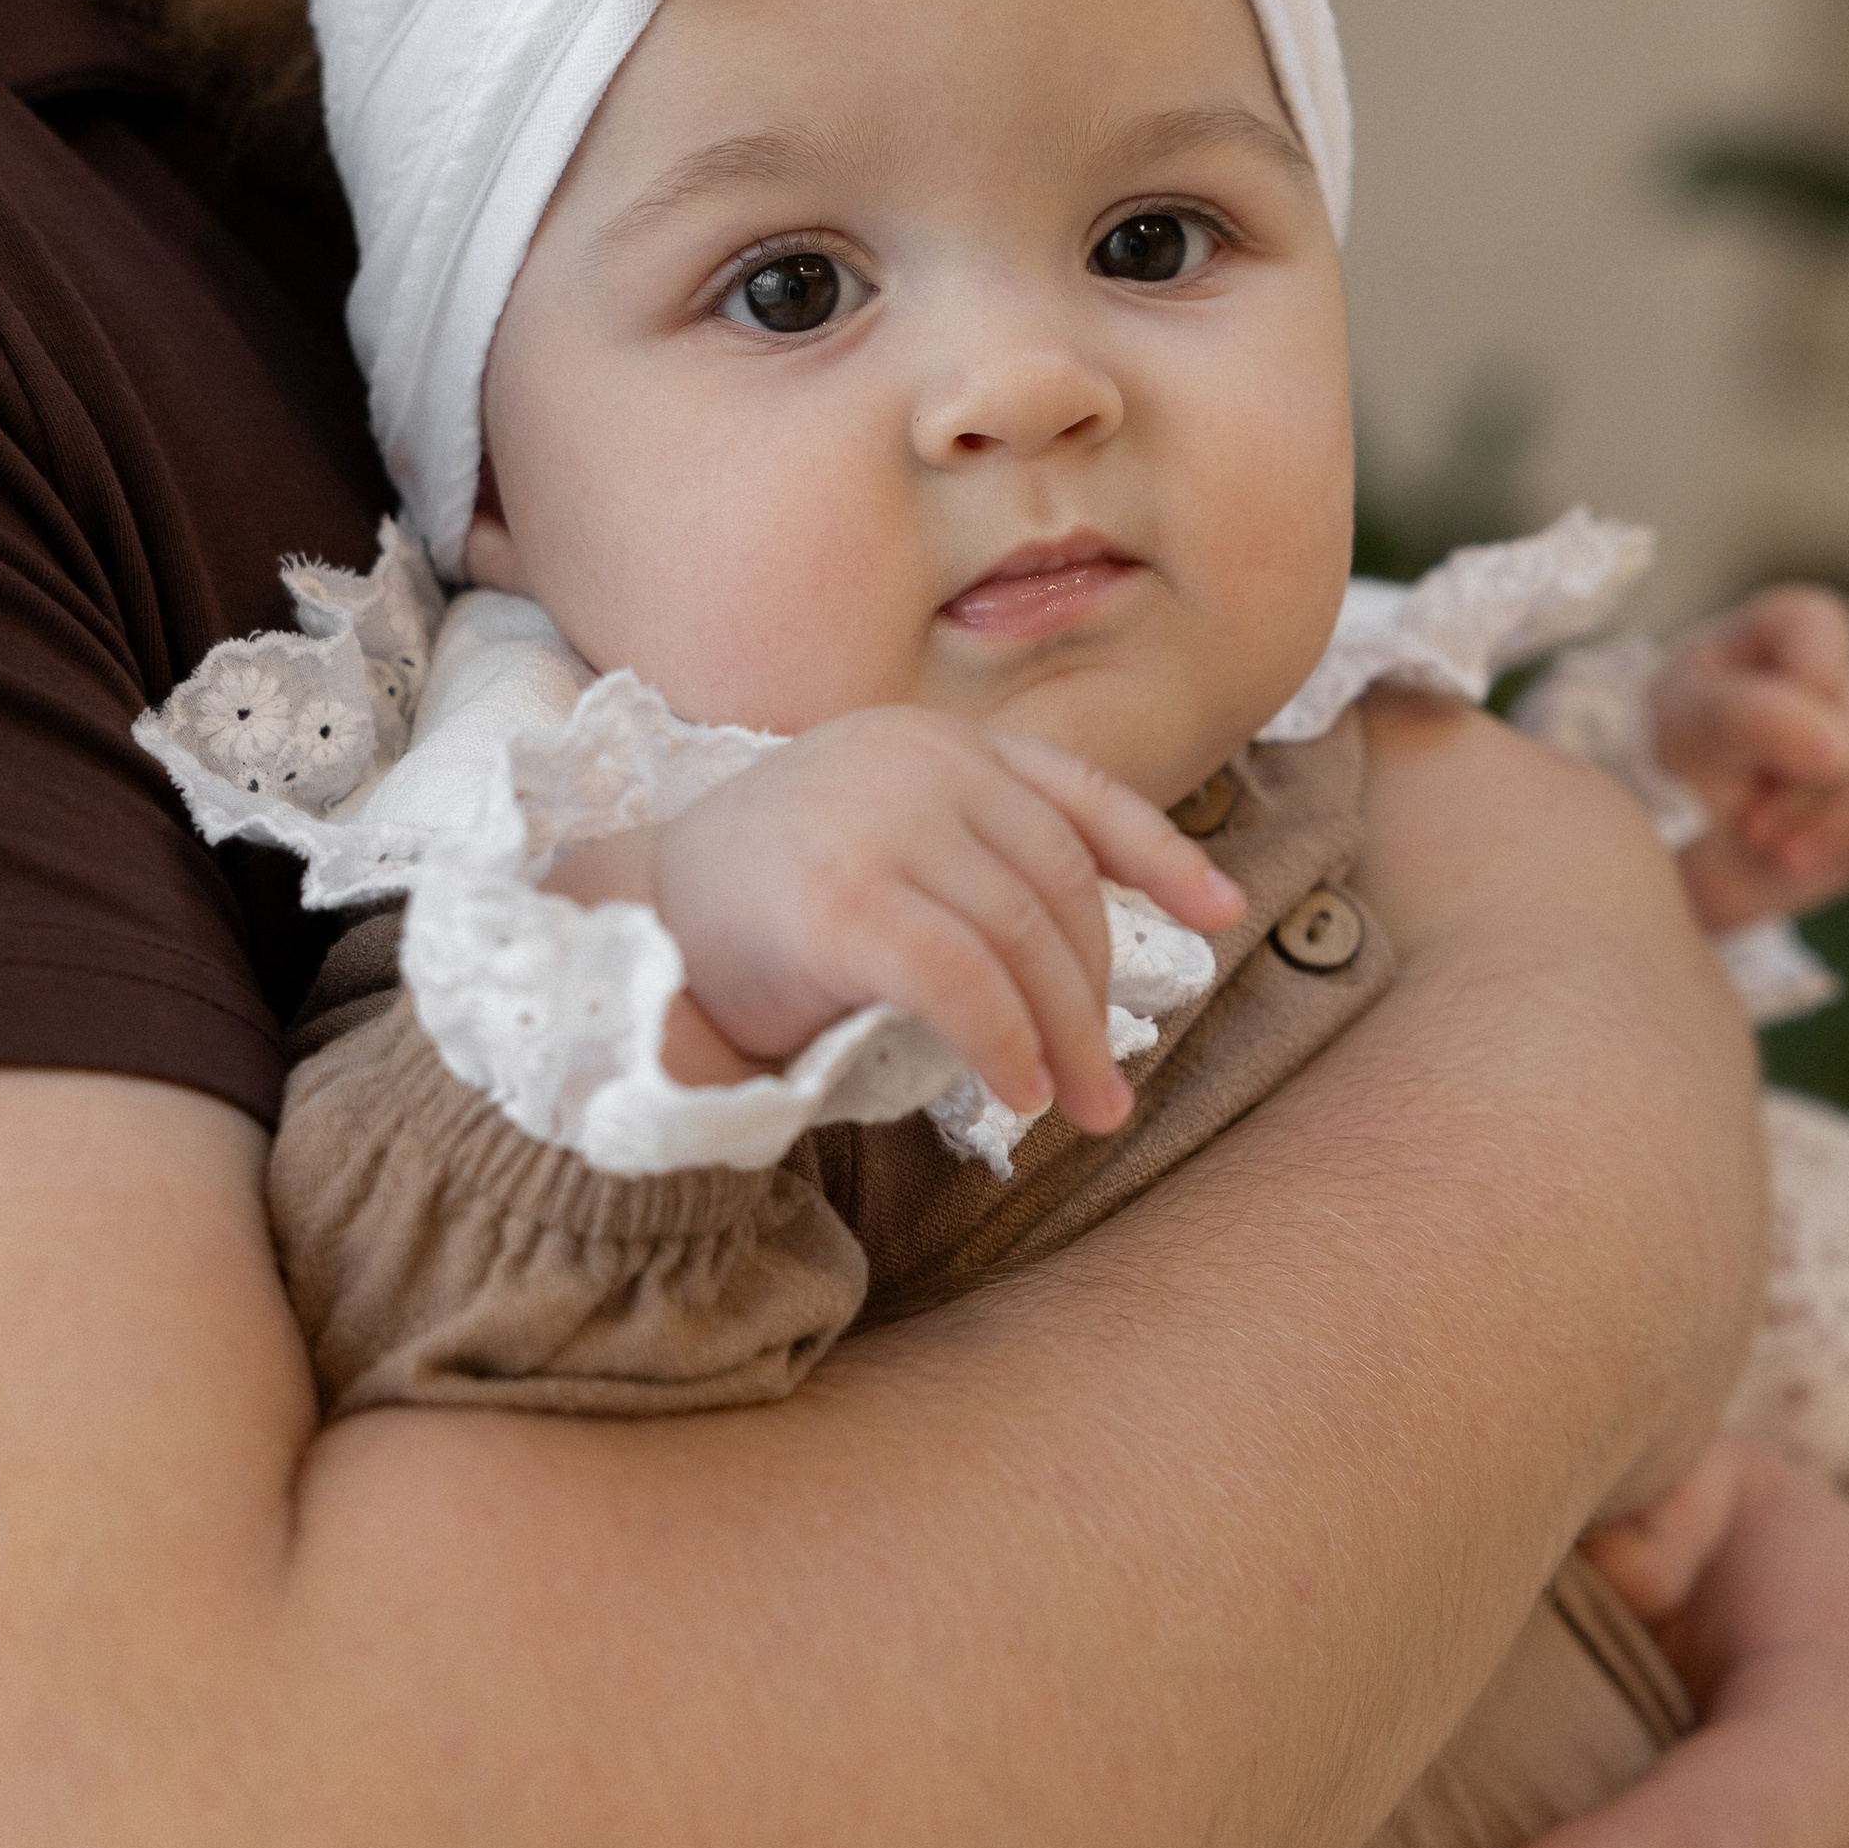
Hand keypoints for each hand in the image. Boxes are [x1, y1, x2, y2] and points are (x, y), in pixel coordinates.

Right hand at [559, 711, 1242, 1133]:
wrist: (626, 931)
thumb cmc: (763, 912)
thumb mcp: (884, 853)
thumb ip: (974, 867)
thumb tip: (1093, 968)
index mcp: (930, 741)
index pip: (1077, 793)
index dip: (1160, 855)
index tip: (1222, 913)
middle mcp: (912, 761)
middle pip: (1060, 885)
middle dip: (1097, 993)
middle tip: (1110, 1086)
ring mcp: (875, 822)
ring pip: (1023, 938)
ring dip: (1062, 1035)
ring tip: (1074, 1106)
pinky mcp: (842, 901)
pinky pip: (962, 983)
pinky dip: (1004, 1044)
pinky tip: (1013, 1093)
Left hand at [1652, 586, 1848, 932]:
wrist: (1664, 866)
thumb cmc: (1660, 773)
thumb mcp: (1684, 733)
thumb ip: (1752, 718)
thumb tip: (1842, 746)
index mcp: (1774, 640)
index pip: (1820, 626)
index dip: (1808, 677)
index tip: (1761, 739)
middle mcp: (1832, 686)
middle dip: (1810, 781)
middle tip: (1747, 824)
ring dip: (1846, 818)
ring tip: (1782, 856)